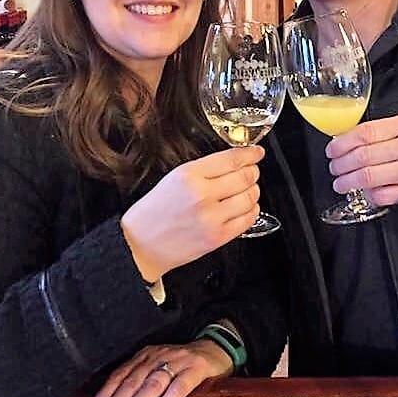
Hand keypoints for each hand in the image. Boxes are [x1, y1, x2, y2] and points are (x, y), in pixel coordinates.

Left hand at [89, 341, 232, 396]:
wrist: (215, 348)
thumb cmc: (182, 365)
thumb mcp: (158, 368)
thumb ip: (141, 383)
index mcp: (145, 356)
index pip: (120, 375)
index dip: (105, 395)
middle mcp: (157, 356)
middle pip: (131, 382)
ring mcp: (176, 361)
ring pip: (151, 385)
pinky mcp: (195, 369)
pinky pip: (178, 388)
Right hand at [121, 145, 263, 281]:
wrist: (141, 244)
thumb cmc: (155, 211)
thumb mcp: (174, 178)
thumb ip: (204, 169)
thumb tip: (234, 162)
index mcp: (189, 175)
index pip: (231, 159)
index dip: (250, 154)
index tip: (256, 153)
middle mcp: (202, 195)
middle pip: (245, 177)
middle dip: (253, 172)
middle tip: (253, 170)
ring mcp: (212, 218)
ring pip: (250, 198)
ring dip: (254, 191)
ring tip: (248, 189)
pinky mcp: (218, 237)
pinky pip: (247, 219)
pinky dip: (252, 210)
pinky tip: (246, 207)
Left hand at [326, 115, 397, 206]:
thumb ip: (376, 131)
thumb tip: (342, 142)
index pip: (365, 133)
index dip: (342, 143)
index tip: (332, 150)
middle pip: (363, 156)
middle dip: (341, 164)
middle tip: (334, 167)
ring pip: (369, 177)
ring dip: (348, 181)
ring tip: (340, 183)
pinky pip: (382, 195)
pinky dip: (368, 194)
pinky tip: (364, 191)